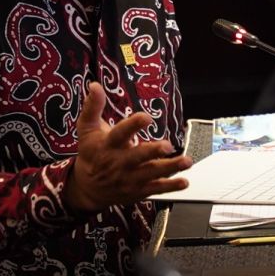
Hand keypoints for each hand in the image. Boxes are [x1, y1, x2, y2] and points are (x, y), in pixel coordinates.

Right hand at [64, 81, 191, 213]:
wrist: (87, 188)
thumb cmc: (91, 153)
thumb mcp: (87, 128)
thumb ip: (93, 106)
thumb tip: (95, 85)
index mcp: (108, 145)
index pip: (120, 134)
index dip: (133, 125)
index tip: (146, 117)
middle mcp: (119, 162)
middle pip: (137, 157)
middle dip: (153, 151)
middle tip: (168, 145)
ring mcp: (129, 178)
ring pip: (151, 173)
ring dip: (170, 168)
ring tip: (187, 161)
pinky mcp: (138, 190)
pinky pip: (156, 189)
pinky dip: (171, 186)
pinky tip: (184, 181)